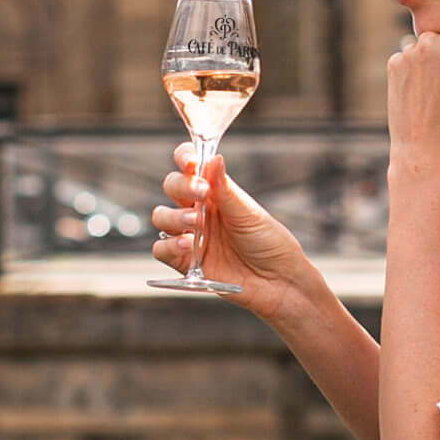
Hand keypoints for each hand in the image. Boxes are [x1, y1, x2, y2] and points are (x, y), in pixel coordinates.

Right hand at [152, 148, 313, 311]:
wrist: (278, 281)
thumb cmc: (269, 243)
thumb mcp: (249, 213)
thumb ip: (225, 190)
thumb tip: (214, 157)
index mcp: (215, 192)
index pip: (191, 166)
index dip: (185, 158)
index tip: (192, 162)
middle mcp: (199, 210)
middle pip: (172, 186)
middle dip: (181, 186)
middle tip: (201, 193)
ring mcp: (190, 235)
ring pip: (162, 216)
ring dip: (174, 216)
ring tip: (196, 223)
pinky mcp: (186, 262)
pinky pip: (161, 250)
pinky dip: (169, 245)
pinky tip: (187, 245)